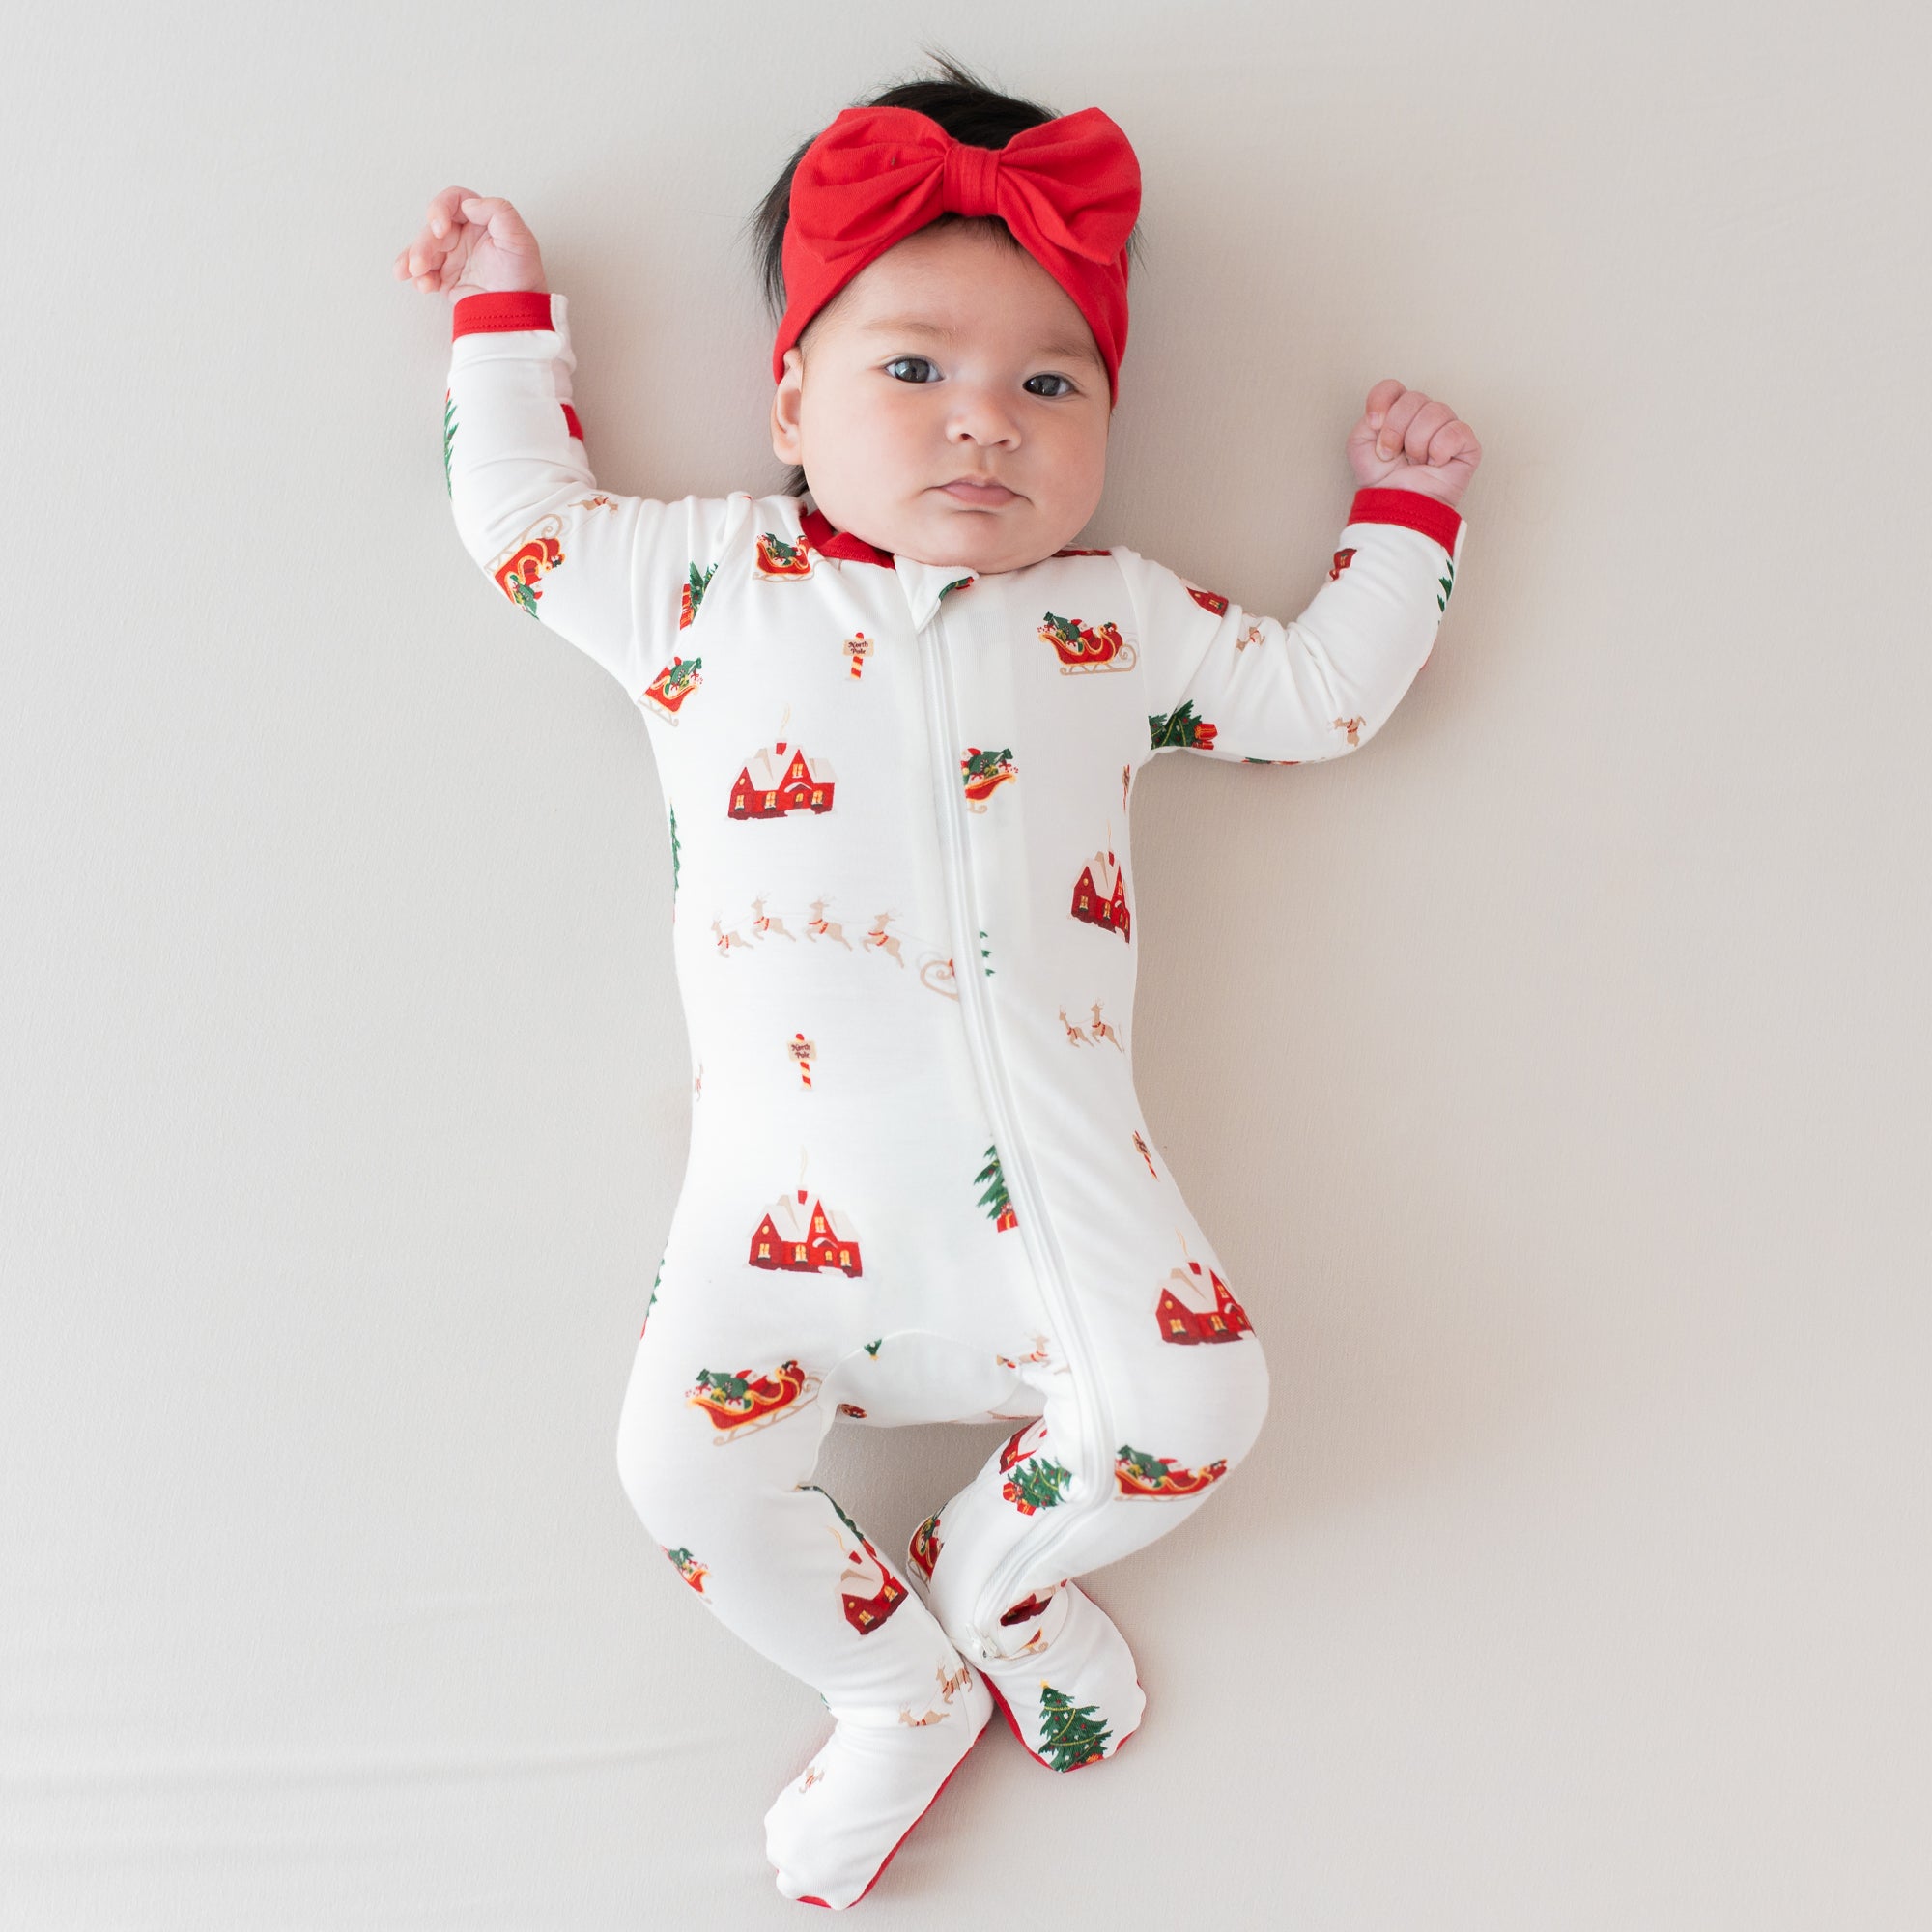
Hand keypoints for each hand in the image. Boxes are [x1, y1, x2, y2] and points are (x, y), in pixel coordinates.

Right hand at [392, 188, 547, 305]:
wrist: (519, 314)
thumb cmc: (524, 277)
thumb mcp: (520, 238)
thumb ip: (498, 211)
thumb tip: (469, 204)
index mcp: (480, 220)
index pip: (453, 201)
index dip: (440, 208)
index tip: (439, 227)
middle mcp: (463, 236)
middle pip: (433, 229)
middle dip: (422, 244)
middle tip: (420, 262)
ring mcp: (453, 258)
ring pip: (424, 250)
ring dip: (413, 260)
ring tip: (414, 273)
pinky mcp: (446, 279)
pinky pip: (425, 273)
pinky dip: (419, 278)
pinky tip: (424, 285)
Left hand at [1346, 380, 1481, 507]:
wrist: (1397, 507)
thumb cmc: (1382, 480)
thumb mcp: (1360, 445)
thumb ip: (1368, 417)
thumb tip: (1386, 410)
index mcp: (1400, 412)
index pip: (1392, 387)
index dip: (1381, 401)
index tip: (1374, 425)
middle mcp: (1425, 415)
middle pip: (1413, 398)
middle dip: (1396, 430)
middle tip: (1392, 454)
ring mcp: (1447, 427)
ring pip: (1434, 412)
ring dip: (1417, 444)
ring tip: (1415, 462)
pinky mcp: (1467, 444)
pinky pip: (1455, 431)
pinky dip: (1439, 451)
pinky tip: (1434, 464)